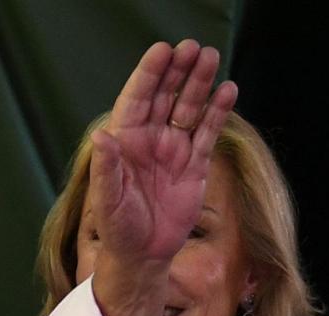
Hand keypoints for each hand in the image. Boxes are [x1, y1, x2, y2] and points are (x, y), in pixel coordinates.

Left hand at [91, 39, 237, 267]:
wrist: (143, 255)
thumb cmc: (118, 228)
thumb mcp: (107, 200)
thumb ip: (106, 168)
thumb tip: (100, 136)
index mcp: (124, 142)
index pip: (135, 99)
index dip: (147, 75)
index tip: (161, 51)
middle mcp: (149, 140)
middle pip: (164, 96)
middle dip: (177, 72)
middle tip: (191, 47)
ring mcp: (173, 149)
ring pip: (188, 108)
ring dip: (199, 84)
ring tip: (210, 58)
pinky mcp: (195, 163)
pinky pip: (208, 131)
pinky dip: (218, 111)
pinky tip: (227, 90)